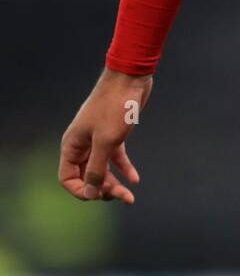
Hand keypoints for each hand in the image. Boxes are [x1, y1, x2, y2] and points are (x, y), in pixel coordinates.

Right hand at [58, 68, 151, 203]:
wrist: (131, 78)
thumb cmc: (115, 107)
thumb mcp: (106, 142)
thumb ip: (96, 169)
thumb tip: (90, 194)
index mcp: (72, 145)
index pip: (67, 178)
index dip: (82, 191)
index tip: (100, 196)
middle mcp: (81, 144)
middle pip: (86, 176)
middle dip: (102, 189)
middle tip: (122, 197)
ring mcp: (96, 139)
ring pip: (101, 168)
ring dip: (113, 183)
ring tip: (129, 196)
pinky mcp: (112, 133)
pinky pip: (115, 157)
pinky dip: (123, 168)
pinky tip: (135, 179)